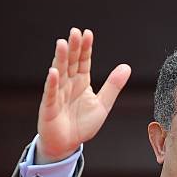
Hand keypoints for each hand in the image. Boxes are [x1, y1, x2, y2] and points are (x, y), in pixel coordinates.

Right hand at [36, 28, 130, 162]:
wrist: (67, 144)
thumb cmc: (82, 125)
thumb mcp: (102, 105)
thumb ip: (113, 86)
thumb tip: (127, 66)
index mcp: (81, 82)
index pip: (83, 61)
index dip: (85, 48)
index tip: (88, 34)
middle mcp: (68, 84)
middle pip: (71, 63)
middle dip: (73, 48)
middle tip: (75, 32)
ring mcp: (58, 93)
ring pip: (60, 73)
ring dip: (60, 59)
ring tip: (62, 44)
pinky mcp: (49, 106)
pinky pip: (51, 93)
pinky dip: (52, 83)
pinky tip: (54, 72)